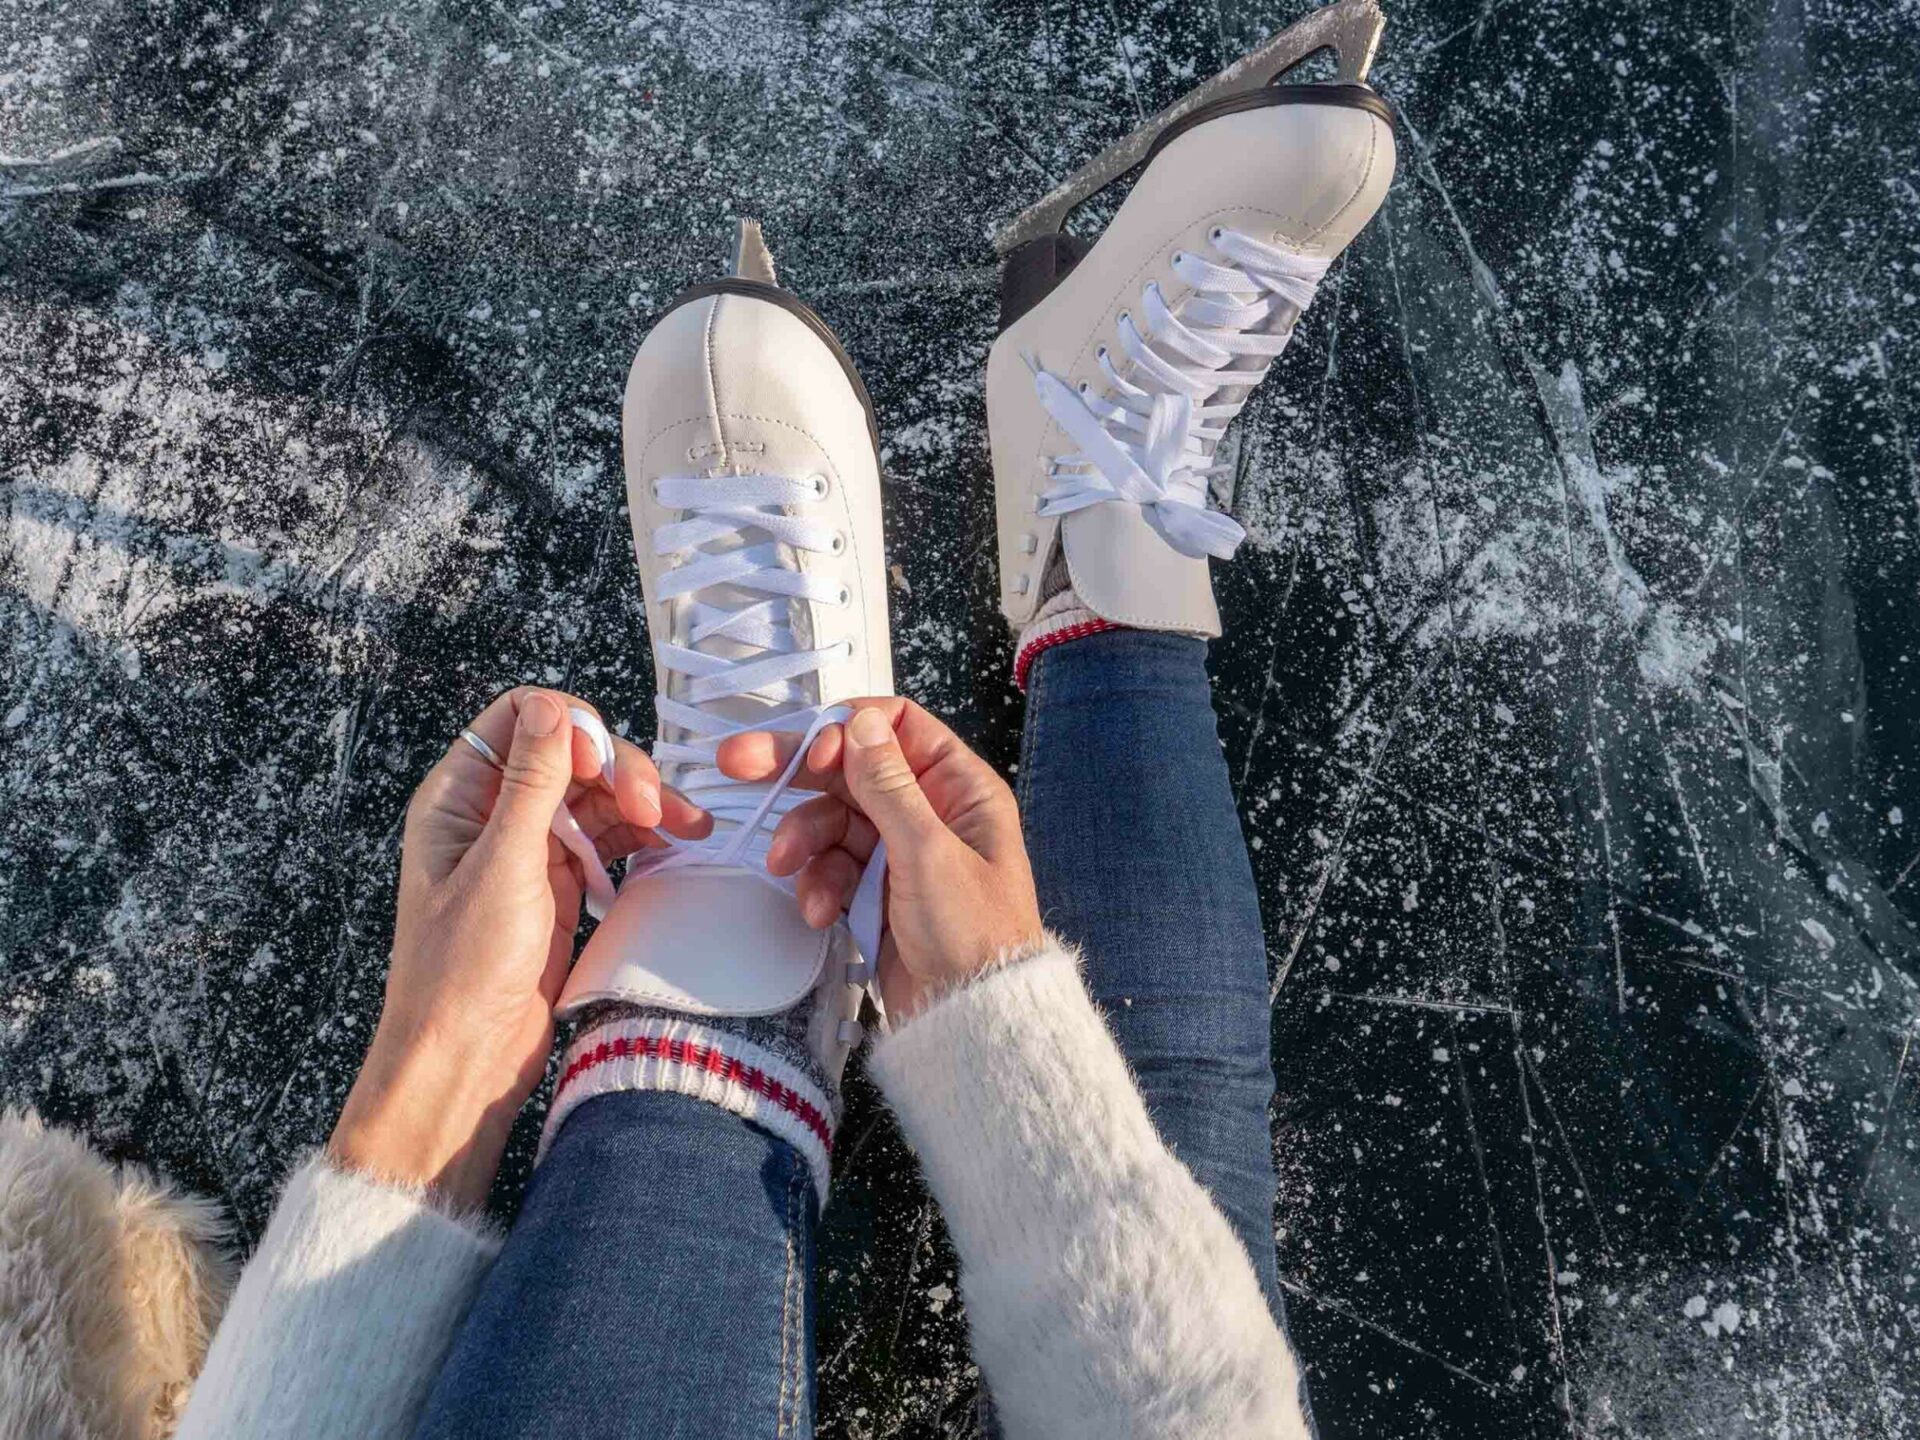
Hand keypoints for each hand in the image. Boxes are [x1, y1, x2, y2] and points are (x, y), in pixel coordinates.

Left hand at [331, 687, 707, 1206]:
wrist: (465, 1058)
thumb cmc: (460, 970)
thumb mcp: (502, 865)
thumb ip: (531, 782)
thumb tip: (551, 706)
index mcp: (459, 797)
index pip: (520, 719)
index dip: (573, 728)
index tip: (605, 768)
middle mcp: (492, 814)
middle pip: (570, 755)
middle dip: (620, 771)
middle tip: (656, 809)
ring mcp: (529, 850)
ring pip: (596, 798)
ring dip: (644, 804)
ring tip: (689, 828)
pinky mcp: (558, 885)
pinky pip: (607, 842)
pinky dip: (642, 839)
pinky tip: (671, 848)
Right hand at [717, 700, 1043, 1021]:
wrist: (971, 1020)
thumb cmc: (973, 934)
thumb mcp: (928, 851)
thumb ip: (888, 786)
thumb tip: (860, 723)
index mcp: (959, 788)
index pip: (898, 728)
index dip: (848, 730)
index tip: (811, 750)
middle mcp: (929, 811)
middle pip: (852, 771)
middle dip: (797, 772)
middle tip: (736, 764)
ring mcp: (899, 853)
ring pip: (833, 822)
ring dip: (804, 840)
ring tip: (783, 865)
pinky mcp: (875, 892)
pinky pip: (832, 868)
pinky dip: (818, 884)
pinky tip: (817, 911)